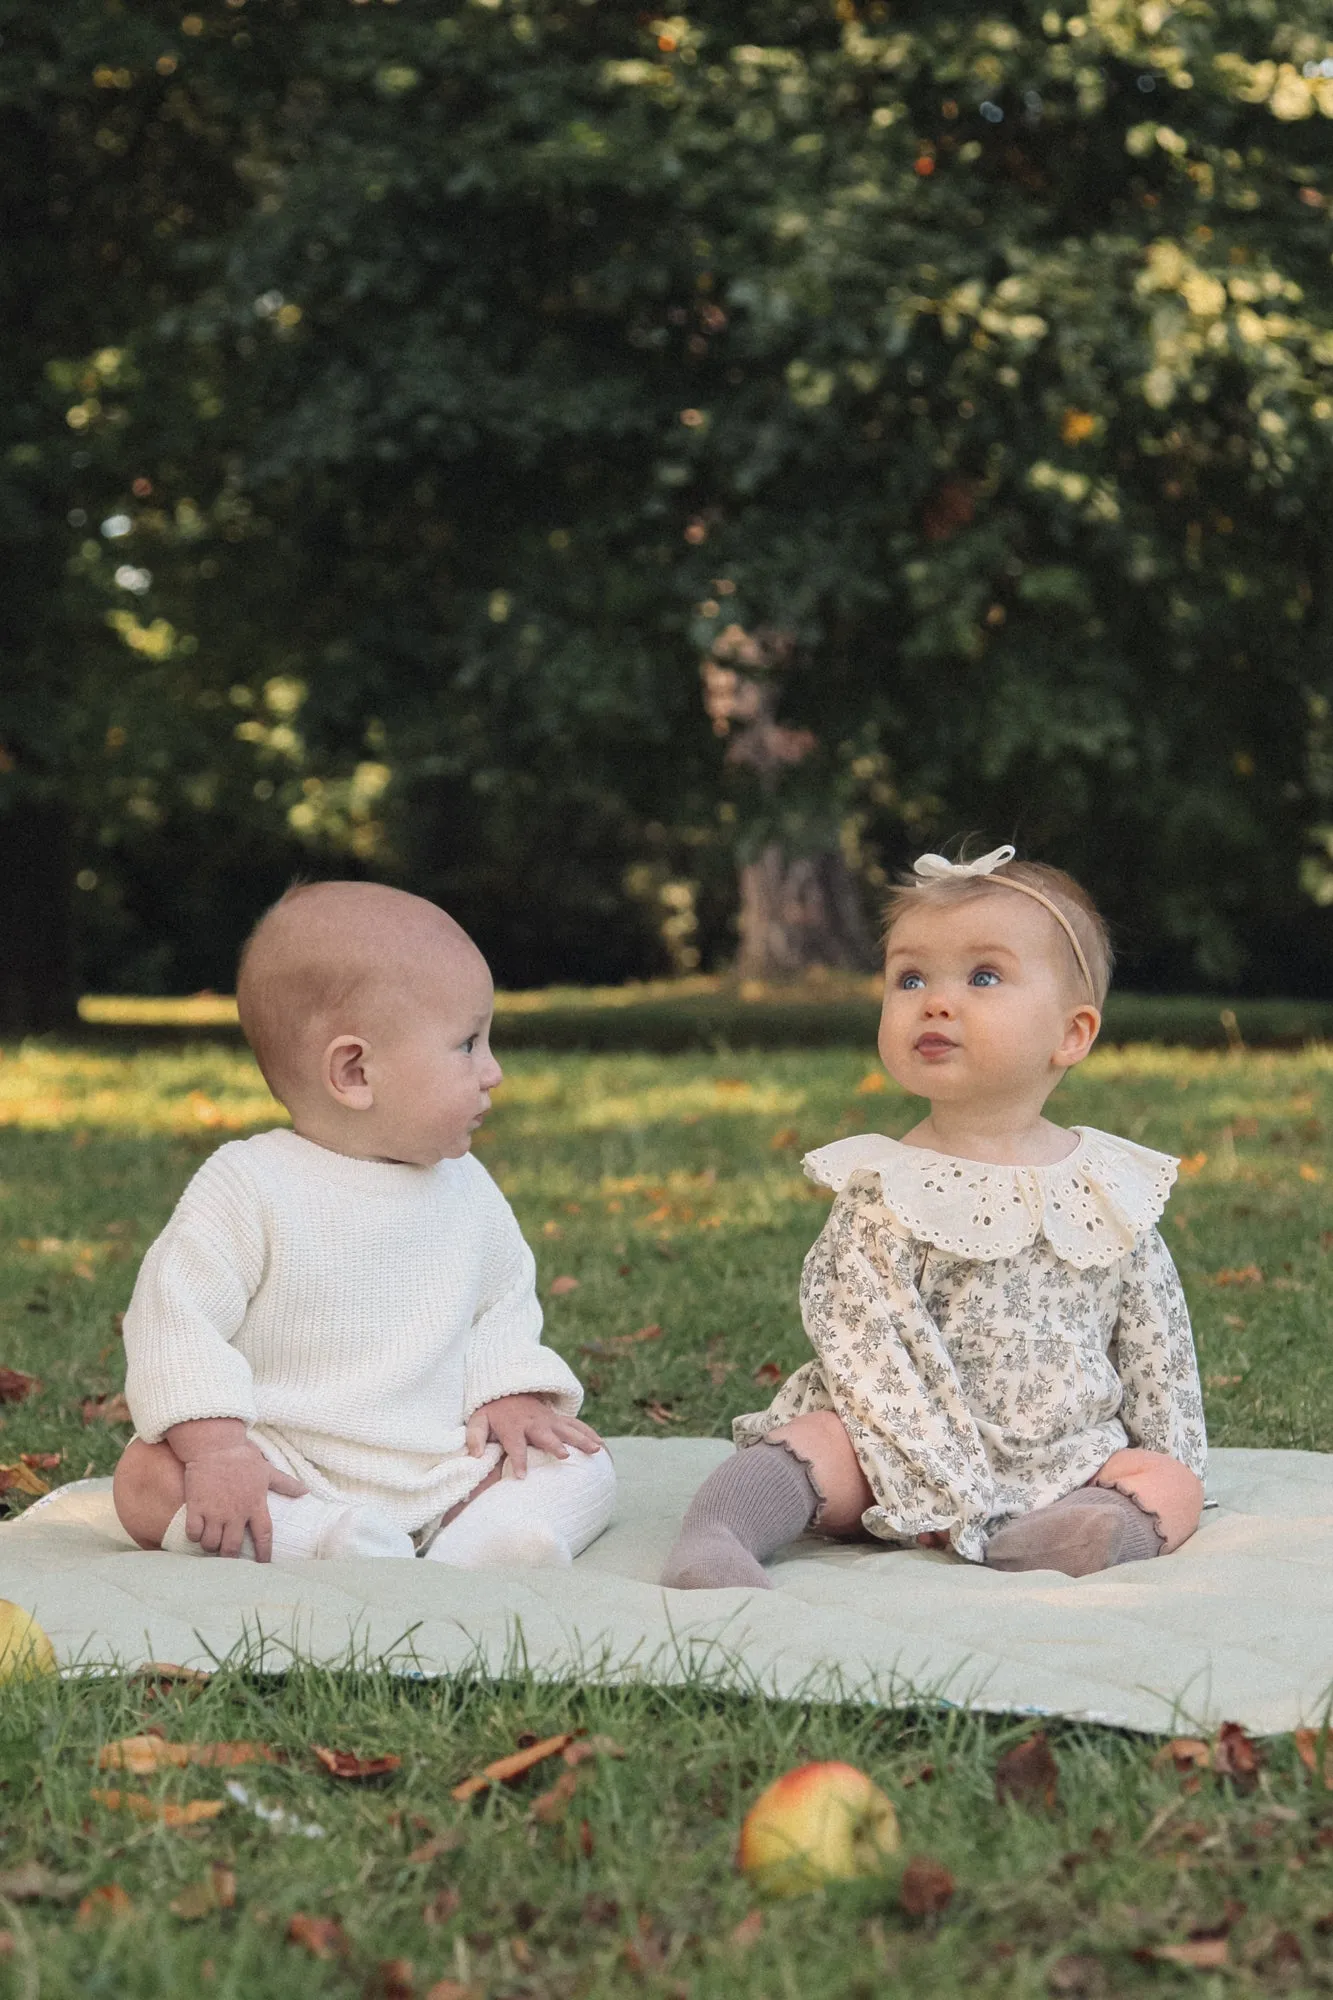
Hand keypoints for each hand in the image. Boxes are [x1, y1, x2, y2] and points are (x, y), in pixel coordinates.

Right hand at [167, 1417, 305, 1561]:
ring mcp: (215, 1511)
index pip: (264, 1536)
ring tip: (211, 1541)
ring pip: (211, 1544)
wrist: (215, 1444)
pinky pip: (193, 1533)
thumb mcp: (267, 1471)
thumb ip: (286, 1484)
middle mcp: (236, 1513)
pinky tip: (196, 1530)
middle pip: (232, 1548)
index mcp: (255, 1505)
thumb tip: (305, 1491)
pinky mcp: (196, 1507)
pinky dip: (194, 1536)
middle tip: (227, 1554)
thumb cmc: (243, 1457)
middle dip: (229, 1556)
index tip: (263, 1565)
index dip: (264, 1553)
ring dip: (210, 1546)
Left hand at [465, 1394, 602, 1478]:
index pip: (515, 1445)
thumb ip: (474, 1436)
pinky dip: (590, 1433)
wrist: (507, 1389)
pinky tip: (602, 1446)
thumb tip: (474, 1454)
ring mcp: (548, 1419)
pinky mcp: (557, 1419)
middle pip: (546, 1435)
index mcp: (512, 1426)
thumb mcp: (477, 1421)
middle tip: (565, 1456)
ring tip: (596, 1450)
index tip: (522, 1476)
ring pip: (567, 1429)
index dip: (519, 1460)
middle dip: (555, 1445)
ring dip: (581, 1439)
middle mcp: (533, 1423)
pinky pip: (576, 1425)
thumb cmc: (492, 1412)